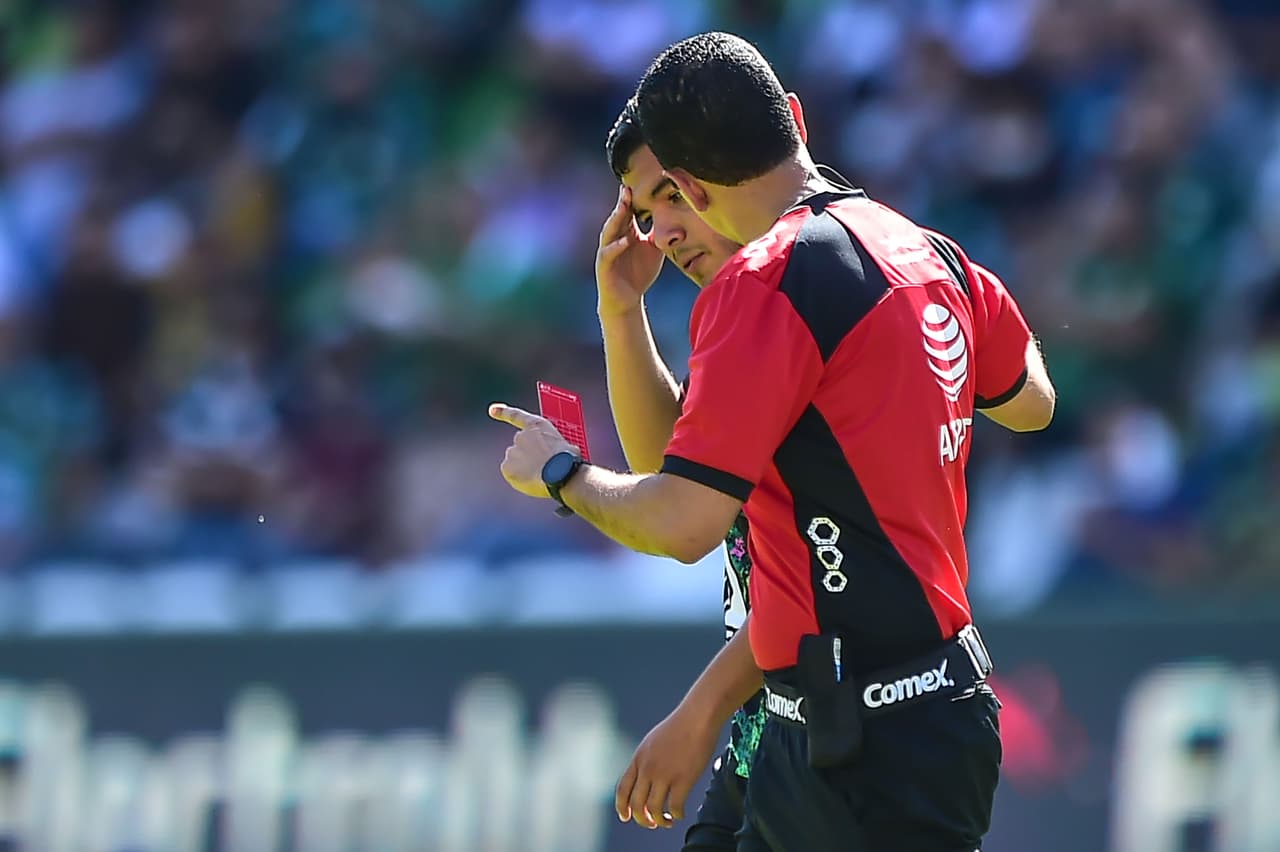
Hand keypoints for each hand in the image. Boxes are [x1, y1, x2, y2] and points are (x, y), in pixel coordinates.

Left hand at [488, 403, 577, 497]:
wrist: (560, 474)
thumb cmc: (568, 460)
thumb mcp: (566, 444)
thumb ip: (553, 445)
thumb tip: (554, 454)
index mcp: (537, 426)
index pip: (515, 415)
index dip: (503, 412)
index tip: (493, 410)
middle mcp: (521, 436)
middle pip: (520, 444)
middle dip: (528, 453)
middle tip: (540, 464)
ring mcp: (513, 451)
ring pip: (516, 460)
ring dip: (524, 466)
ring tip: (540, 474)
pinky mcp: (507, 467)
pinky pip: (511, 472)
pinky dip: (518, 477)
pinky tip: (531, 480)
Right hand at [596, 185, 663, 318]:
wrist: (627, 300)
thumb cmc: (639, 274)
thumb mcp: (654, 251)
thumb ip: (660, 235)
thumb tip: (675, 219)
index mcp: (626, 234)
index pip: (627, 213)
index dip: (630, 200)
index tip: (636, 184)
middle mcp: (614, 239)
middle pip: (617, 218)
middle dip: (621, 204)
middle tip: (627, 189)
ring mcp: (608, 252)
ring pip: (609, 231)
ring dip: (616, 219)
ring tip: (623, 207)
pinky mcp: (604, 266)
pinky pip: (609, 254)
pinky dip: (616, 247)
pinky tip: (626, 241)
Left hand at [615, 704, 719, 829]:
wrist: (697, 717)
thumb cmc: (680, 726)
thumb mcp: (652, 742)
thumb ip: (646, 760)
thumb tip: (647, 777)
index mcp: (639, 759)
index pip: (623, 789)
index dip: (622, 807)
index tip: (626, 816)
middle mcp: (647, 768)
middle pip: (636, 804)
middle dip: (642, 819)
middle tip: (651, 823)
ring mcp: (664, 774)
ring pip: (653, 810)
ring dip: (659, 820)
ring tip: (666, 821)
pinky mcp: (683, 779)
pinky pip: (675, 807)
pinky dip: (676, 816)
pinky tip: (680, 814)